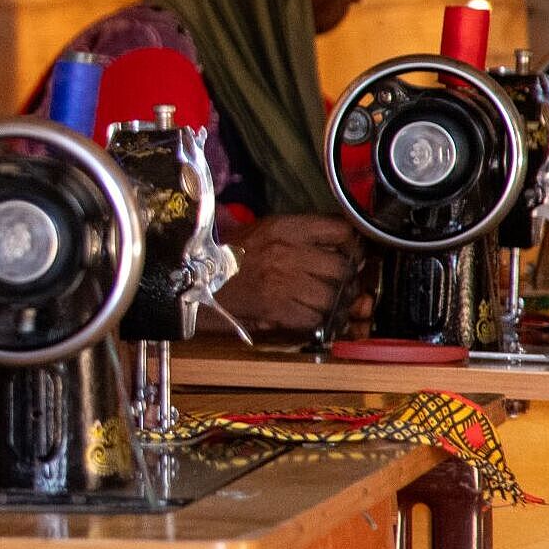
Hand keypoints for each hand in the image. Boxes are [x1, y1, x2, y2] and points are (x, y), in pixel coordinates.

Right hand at [210, 215, 360, 336]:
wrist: (195, 280)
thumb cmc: (230, 255)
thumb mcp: (264, 231)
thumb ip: (300, 234)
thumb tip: (342, 243)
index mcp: (284, 228)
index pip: (340, 231)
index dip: (353, 245)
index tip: (353, 254)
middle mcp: (286, 252)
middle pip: (341, 268)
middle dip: (345, 279)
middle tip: (342, 284)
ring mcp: (281, 281)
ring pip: (332, 297)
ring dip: (332, 304)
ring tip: (324, 302)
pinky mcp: (276, 308)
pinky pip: (314, 319)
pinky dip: (315, 321)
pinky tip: (306, 315)